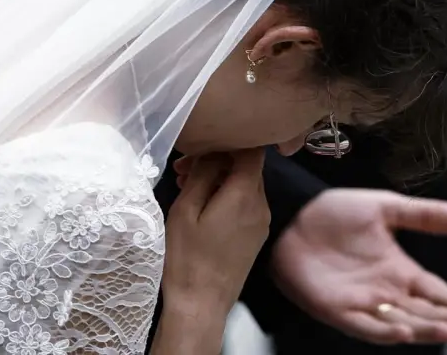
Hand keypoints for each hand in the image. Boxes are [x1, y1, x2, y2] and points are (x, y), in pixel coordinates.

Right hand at [164, 149, 269, 324]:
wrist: (201, 304)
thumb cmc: (187, 258)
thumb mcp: (186, 211)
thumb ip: (203, 175)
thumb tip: (213, 151)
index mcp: (247, 193)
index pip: (253, 150)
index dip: (227, 142)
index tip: (199, 151)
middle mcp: (262, 204)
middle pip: (248, 167)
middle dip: (218, 162)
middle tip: (183, 171)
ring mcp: (262, 220)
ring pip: (246, 185)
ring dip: (220, 180)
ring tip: (188, 188)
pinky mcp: (257, 234)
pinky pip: (246, 204)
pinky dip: (227, 197)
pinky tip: (203, 207)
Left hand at [270, 189, 446, 344]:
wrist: (294, 215)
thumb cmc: (337, 213)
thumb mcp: (388, 208)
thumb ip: (426, 215)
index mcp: (397, 269)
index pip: (433, 290)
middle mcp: (384, 291)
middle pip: (422, 311)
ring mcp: (361, 303)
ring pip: (399, 323)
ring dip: (423, 329)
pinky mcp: (337, 310)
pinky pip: (364, 326)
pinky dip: (383, 332)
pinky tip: (402, 332)